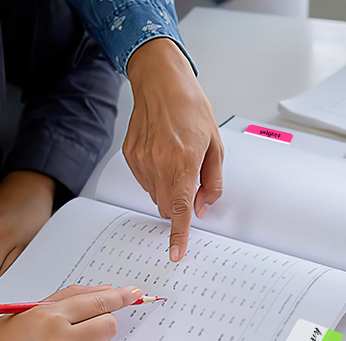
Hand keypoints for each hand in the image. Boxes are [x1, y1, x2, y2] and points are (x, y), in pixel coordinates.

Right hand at [0, 285, 140, 340]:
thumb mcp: (27, 309)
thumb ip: (67, 298)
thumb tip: (102, 291)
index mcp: (49, 317)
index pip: (98, 302)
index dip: (121, 296)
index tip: (134, 293)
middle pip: (108, 325)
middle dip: (105, 318)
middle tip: (91, 317)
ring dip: (96, 338)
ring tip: (71, 337)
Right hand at [125, 38, 223, 262]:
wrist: (161, 82)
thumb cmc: (191, 107)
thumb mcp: (216, 146)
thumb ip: (212, 183)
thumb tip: (203, 208)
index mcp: (183, 162)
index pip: (180, 210)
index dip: (179, 235)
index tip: (176, 253)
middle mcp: (158, 163)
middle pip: (167, 207)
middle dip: (180, 205)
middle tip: (191, 180)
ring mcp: (140, 160)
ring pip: (156, 195)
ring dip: (168, 189)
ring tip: (177, 158)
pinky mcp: (130, 155)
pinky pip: (145, 181)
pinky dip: (156, 177)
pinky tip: (163, 154)